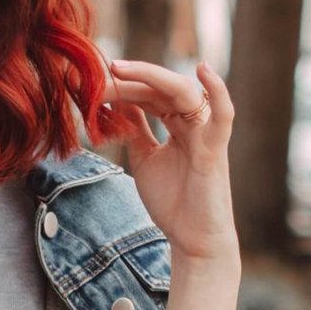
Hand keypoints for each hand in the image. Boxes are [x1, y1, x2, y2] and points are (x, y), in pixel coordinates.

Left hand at [101, 58, 238, 268]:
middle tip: (94, 73)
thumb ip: (135, 129)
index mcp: (177, 122)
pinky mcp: (215, 150)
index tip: (87, 81)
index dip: (120, 86)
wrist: (192, 239)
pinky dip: (219, 91)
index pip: (147, 94)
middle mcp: (193, 121)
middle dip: (126, 80)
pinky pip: (223, 116)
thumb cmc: (173, 201)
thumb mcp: (144, 158)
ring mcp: (205, 133)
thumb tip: (115, 101)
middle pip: (159, 89)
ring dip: (150, 77)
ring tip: (119, 69)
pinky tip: (203, 69)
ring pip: (182, 92)